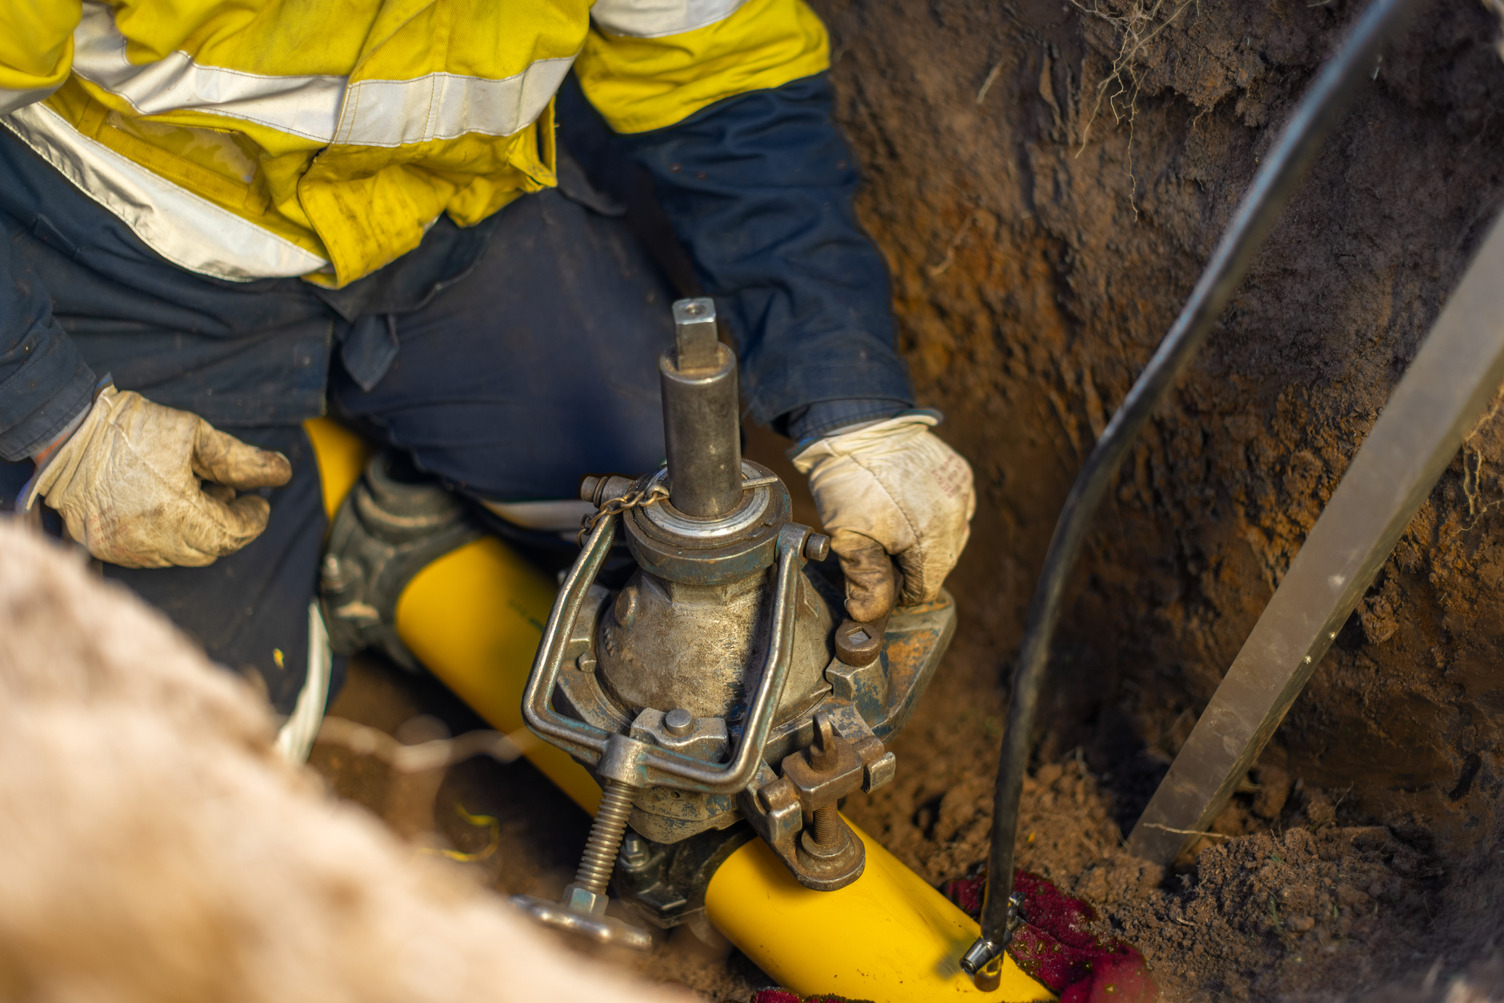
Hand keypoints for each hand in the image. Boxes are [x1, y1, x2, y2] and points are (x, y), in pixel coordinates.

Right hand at [24, 385, 292, 567]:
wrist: (62, 429)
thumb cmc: (130, 427)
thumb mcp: (194, 434)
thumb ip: (240, 459)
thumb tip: (280, 473)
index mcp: (176, 513)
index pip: (234, 533)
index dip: (253, 518)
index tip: (260, 501)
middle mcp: (149, 540)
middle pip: (209, 549)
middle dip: (228, 526)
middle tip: (232, 497)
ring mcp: (123, 549)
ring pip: (180, 555)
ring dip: (198, 532)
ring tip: (198, 496)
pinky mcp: (102, 548)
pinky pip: (148, 554)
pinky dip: (167, 537)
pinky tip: (167, 507)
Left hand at [792, 413, 974, 622]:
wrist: (858, 425)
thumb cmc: (851, 480)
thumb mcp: (849, 535)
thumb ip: (865, 579)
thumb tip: (868, 615)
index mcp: (931, 538)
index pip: (925, 588)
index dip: (899, 589)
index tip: (879, 573)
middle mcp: (956, 517)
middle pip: (940, 564)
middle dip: (912, 563)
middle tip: (880, 543)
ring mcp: (961, 493)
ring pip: (951, 537)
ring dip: (927, 539)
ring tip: (893, 522)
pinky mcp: (961, 473)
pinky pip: (955, 508)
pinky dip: (937, 513)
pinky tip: (909, 504)